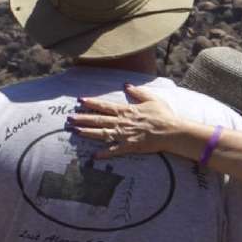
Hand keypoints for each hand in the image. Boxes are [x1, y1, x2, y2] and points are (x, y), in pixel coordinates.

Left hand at [68, 83, 183, 158]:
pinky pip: (115, 151)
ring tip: (75, 132)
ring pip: (102, 134)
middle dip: (83, 119)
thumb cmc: (163, 115)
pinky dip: (105, 153)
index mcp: (127, 110)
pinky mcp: (130, 146)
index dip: (92, 103)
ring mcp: (125, 135)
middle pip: (99, 120)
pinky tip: (94, 156)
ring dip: (88, 133)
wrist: (172, 131)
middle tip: (69, 118)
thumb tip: (126, 85)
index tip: (80, 101)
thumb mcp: (151, 99)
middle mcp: (123, 122)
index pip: (105, 106)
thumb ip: (137, 92)